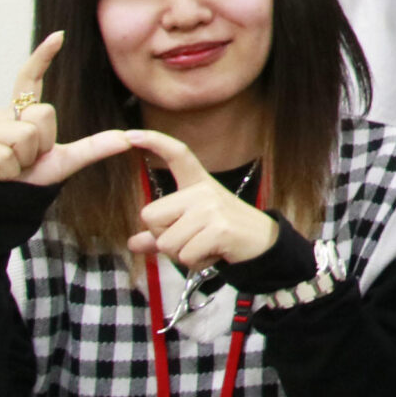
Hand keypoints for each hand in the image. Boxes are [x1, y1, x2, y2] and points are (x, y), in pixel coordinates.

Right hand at [0, 33, 131, 185]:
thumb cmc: (26, 183)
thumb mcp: (64, 163)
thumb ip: (93, 148)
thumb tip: (130, 138)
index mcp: (21, 114)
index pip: (30, 79)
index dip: (43, 57)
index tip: (60, 35)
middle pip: (40, 116)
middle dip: (39, 146)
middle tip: (23, 162)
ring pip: (22, 137)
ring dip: (22, 162)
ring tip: (8, 170)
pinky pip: (1, 155)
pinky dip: (5, 172)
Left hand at [126, 131, 279, 269]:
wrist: (263, 242)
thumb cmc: (222, 234)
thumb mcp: (191, 229)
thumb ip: (161, 234)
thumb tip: (132, 243)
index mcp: (197, 184)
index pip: (177, 154)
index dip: (154, 142)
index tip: (132, 134)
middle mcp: (203, 190)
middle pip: (151, 218)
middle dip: (164, 238)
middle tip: (191, 238)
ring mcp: (212, 207)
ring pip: (166, 242)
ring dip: (180, 254)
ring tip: (204, 247)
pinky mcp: (220, 228)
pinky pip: (185, 255)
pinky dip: (194, 262)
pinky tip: (212, 253)